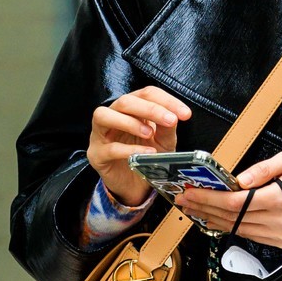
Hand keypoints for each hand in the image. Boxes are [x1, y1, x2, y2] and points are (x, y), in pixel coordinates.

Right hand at [86, 85, 190, 205]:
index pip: (145, 94)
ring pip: (103, 115)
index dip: (166, 100)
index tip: (184, 114)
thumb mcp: (164, 141)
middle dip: (149, 108)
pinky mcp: (96, 154)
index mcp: (131, 109)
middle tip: (170, 120)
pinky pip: (109, 148)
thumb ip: (167, 127)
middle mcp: (113, 116)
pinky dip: (129, 149)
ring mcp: (100, 135)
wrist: (137, 186)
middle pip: (124, 101)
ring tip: (149, 133)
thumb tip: (175, 114)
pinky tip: (146, 153)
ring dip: (129, 122)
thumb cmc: (147, 157)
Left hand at [176, 147, 281, 248]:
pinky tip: (215, 220)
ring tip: (194, 210)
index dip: (209, 199)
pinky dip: (229, 227)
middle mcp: (278, 222)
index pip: (234, 202)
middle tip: (183, 201)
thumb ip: (262, 169)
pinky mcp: (281, 241)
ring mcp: (280, 235)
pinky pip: (249, 235)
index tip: (190, 193)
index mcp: (279, 200)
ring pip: (238, 229)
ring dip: (213, 220)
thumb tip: (238, 180)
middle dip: (204, 208)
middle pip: (231, 218)